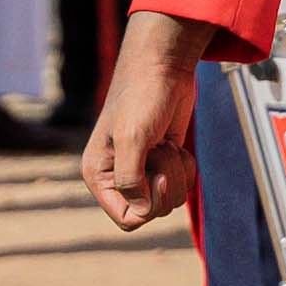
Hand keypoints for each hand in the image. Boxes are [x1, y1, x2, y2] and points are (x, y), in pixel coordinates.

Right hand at [82, 8, 220, 229]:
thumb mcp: (131, 139)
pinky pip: (183, 184)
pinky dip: (187, 167)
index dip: (148, 205)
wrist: (163, 66)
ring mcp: (143, 170)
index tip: (155, 175)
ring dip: (177, 171)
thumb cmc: (141, 96)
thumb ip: (130, 180)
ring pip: (171, 200)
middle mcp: (118, 176)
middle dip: (166, 182)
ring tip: (165, 142)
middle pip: (153, 211)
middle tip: (160, 149)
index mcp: (99, 175)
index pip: (127, 218)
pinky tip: (176, 143)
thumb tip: (141, 212)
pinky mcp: (164, 161)